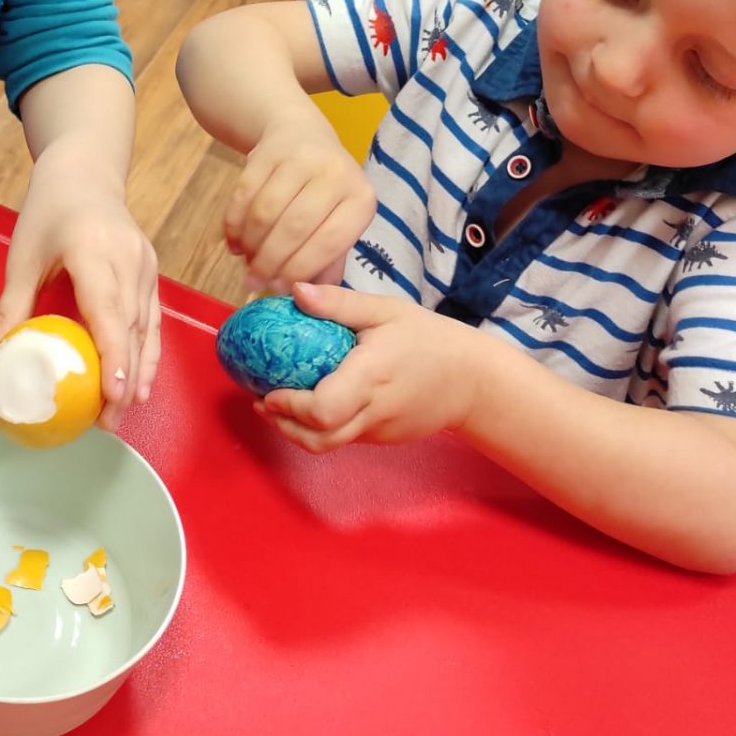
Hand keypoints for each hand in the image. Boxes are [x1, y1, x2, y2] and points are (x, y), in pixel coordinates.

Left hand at [0, 156, 159, 425]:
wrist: (85, 173)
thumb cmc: (47, 213)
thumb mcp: (22, 259)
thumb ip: (8, 312)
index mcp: (92, 249)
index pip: (108, 310)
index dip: (113, 355)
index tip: (112, 395)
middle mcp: (127, 258)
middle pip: (132, 327)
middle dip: (124, 378)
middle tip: (107, 423)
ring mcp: (145, 264)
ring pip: (148, 327)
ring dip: (139, 372)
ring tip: (122, 413)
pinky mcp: (152, 271)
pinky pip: (153, 319)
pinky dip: (147, 353)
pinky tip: (139, 384)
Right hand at [225, 110, 375, 290]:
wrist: (301, 133)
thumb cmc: (324, 192)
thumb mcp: (337, 223)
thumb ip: (326, 262)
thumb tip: (306, 299)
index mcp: (360, 199)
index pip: (329, 243)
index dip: (300, 271)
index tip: (279, 291)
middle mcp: (336, 174)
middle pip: (294, 229)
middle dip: (270, 262)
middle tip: (254, 282)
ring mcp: (301, 158)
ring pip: (265, 213)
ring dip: (250, 244)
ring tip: (245, 261)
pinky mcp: (268, 150)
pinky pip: (244, 194)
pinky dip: (234, 223)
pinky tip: (234, 241)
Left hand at [258, 281, 484, 451]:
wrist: (472, 380)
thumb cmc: (429, 339)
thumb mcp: (386, 310)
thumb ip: (339, 303)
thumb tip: (295, 292)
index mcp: (370, 377)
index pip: (322, 409)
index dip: (289, 406)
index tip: (268, 391)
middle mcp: (372, 411)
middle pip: (319, 439)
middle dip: (284, 425)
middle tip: (263, 402)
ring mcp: (378, 430)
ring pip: (329, 444)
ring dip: (299, 431)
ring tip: (278, 406)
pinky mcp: (383, 438)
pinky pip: (347, 437)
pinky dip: (323, 427)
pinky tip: (315, 403)